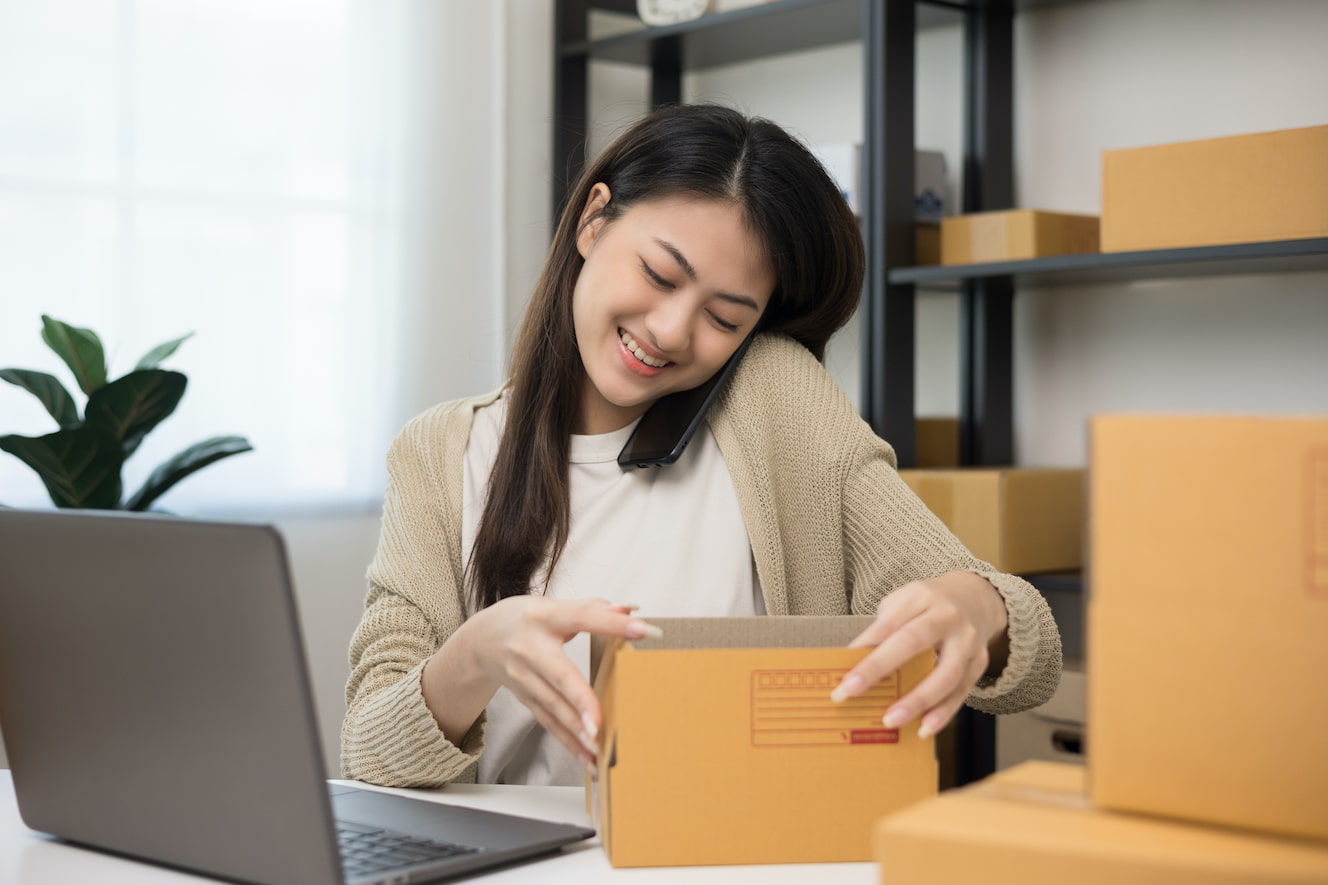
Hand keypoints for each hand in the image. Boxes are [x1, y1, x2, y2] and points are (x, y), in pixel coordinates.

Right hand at [433, 596, 659, 768]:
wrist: (480, 640)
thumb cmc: (525, 620)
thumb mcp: (553, 606)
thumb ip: (591, 609)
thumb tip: (630, 610)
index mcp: (544, 617)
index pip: (582, 617)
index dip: (612, 623)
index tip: (643, 629)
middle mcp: (530, 649)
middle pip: (560, 675)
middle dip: (580, 699)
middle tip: (600, 721)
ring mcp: (524, 677)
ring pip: (553, 706)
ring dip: (577, 729)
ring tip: (599, 746)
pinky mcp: (524, 698)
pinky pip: (548, 722)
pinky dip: (568, 741)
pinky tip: (587, 757)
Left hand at [831, 572, 1008, 738]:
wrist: (975, 598)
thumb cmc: (927, 606)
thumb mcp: (903, 604)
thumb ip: (882, 630)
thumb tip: (853, 666)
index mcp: (919, 597)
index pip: (887, 624)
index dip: (864, 649)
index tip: (842, 676)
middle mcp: (946, 616)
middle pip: (912, 641)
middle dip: (879, 667)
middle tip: (852, 692)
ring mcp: (967, 640)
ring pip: (945, 673)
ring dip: (917, 701)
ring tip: (890, 720)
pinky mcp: (979, 662)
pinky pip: (961, 691)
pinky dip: (943, 713)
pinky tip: (924, 728)